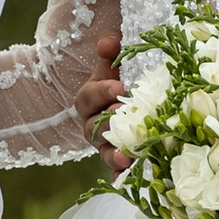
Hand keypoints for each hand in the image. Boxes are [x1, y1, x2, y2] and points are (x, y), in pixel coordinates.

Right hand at [72, 33, 125, 173]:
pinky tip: (130, 176)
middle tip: (126, 115)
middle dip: (109, 122)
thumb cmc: (119, 80)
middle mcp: (91, 125)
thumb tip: (109, 42)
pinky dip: (120, 176)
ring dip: (113, 154)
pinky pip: (115, 172)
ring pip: (103, 151)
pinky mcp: (117, 160)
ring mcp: (103, 145)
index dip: (102, 92)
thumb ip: (111, 51)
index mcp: (88, 100)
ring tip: (124, 156)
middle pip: (94, 126)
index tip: (119, 86)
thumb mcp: (113, 65)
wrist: (126, 103)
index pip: (89, 96)